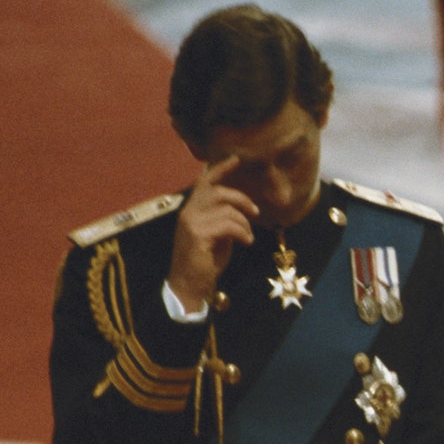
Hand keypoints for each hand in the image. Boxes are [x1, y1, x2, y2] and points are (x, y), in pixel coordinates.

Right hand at [168, 155, 258, 311]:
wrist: (190, 284)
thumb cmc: (206, 261)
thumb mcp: (217, 235)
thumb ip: (223, 219)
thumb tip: (241, 209)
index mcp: (191, 210)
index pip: (204, 182)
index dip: (220, 169)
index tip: (236, 159)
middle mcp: (188, 212)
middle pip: (218, 191)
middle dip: (241, 198)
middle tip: (255, 211)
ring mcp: (191, 222)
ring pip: (226, 209)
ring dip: (244, 223)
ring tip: (247, 237)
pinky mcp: (198, 234)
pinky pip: (228, 225)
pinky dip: (242, 232)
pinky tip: (245, 242)